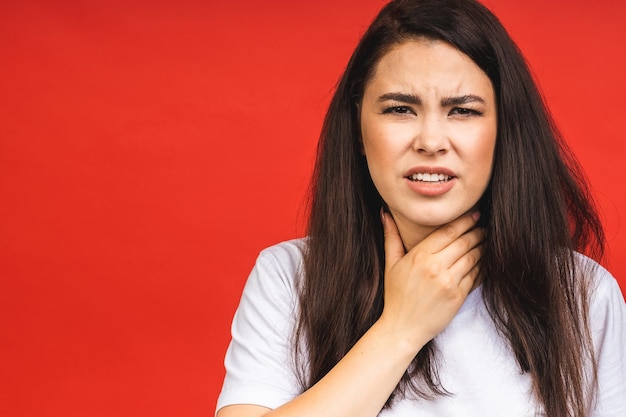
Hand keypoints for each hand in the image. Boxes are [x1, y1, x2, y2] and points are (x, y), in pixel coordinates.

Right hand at [379, 211, 483, 348]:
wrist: (403, 328)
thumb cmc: (396, 295)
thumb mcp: (391, 264)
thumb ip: (392, 237)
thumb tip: (385, 214)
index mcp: (419, 256)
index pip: (448, 231)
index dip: (464, 221)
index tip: (473, 215)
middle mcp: (436, 267)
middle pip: (464, 242)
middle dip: (476, 231)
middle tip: (483, 227)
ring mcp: (449, 282)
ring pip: (473, 257)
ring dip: (482, 247)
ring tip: (486, 241)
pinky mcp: (458, 296)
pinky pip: (476, 275)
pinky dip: (482, 266)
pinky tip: (484, 260)